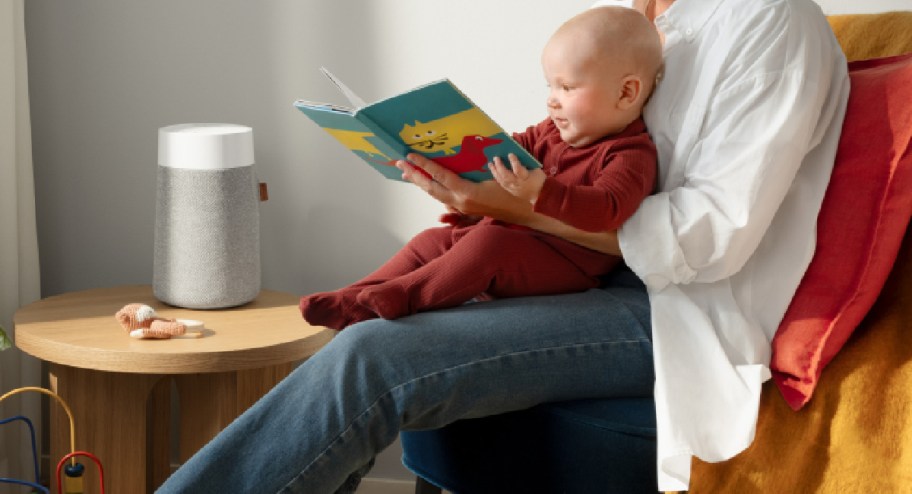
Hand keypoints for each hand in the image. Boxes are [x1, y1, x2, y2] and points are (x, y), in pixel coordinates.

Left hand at [396, 153, 534, 222]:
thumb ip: (480, 162)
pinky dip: (433, 189)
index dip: (423, 165)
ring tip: (408, 173)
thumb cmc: (517, 188)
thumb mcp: (498, 171)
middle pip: (431, 188)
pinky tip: (429, 183)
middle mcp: (462, 202)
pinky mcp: (467, 209)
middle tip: (400, 164)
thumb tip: (464, 148)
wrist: (529, 210)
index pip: (439, 175)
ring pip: (436, 195)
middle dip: (415, 175)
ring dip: (422, 183)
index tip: (409, 156)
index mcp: (468, 192)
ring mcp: (464, 208)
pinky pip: (445, 198)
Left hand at [489, 154, 546, 202]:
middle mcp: (518, 184)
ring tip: (490, 163)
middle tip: (496, 157)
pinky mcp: (510, 191)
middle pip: (506, 175)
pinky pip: (501, 183)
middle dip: (500, 166)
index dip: (513, 162)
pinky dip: (496, 176)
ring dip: (495, 171)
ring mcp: (512, 188)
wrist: (539, 194)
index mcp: (526, 177)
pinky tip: (493, 171)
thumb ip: (527, 163)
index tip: (510, 154)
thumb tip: (516, 153)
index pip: (518, 170)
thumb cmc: (538, 179)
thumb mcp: (536, 170)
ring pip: (501, 180)